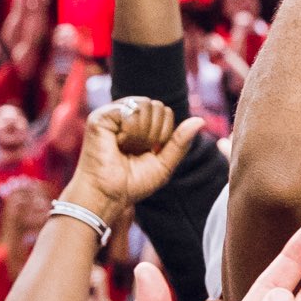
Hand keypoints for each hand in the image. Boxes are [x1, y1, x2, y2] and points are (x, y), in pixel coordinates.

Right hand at [63, 99, 202, 227]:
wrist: (108, 196)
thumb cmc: (132, 183)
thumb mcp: (164, 163)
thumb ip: (180, 142)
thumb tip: (200, 120)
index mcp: (139, 124)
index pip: (165, 112)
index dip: (164, 133)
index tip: (148, 152)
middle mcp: (125, 116)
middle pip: (157, 106)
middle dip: (155, 133)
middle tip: (136, 151)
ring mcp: (111, 114)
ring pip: (145, 105)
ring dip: (143, 134)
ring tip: (127, 148)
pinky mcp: (100, 117)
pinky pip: (130, 111)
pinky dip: (131, 132)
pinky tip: (118, 143)